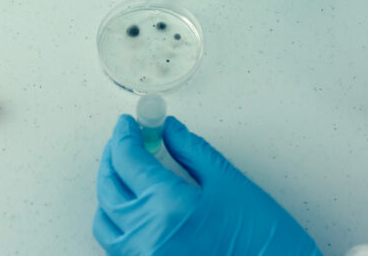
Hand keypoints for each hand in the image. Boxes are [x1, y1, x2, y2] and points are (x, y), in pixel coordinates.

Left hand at [93, 115, 320, 254]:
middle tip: (124, 141)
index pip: (128, 160)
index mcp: (166, 207)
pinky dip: (117, 220)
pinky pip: (117, 245)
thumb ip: (190, 150)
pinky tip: (133, 205)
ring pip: (105, 220)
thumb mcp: (228, 182)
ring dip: (110, 191)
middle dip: (112, 158)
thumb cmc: (262, 238)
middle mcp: (146, 236)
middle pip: (109, 188)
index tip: (128, 124)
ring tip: (126, 172)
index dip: (125, 136)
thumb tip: (167, 129)